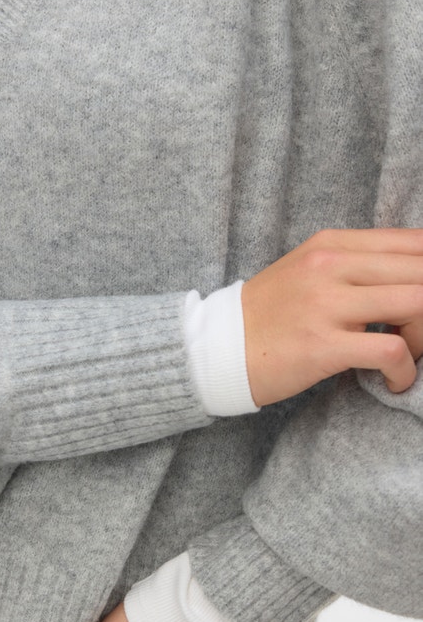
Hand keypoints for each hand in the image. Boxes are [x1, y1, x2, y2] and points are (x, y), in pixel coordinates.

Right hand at [242, 228, 422, 404]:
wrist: (219, 346)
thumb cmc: (271, 312)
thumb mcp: (309, 270)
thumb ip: (357, 264)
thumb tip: (414, 273)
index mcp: (331, 244)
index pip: (413, 242)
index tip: (421, 300)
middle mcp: (329, 266)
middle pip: (422, 271)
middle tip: (417, 331)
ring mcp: (325, 304)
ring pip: (417, 303)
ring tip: (409, 352)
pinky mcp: (322, 345)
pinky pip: (391, 351)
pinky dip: (405, 370)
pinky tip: (393, 379)